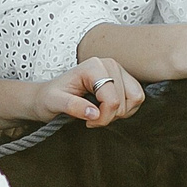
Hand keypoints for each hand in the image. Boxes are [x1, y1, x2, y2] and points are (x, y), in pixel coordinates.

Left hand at [31, 59, 146, 126]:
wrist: (49, 95)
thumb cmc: (50, 98)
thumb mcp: (54, 103)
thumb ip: (72, 106)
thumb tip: (94, 113)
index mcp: (93, 66)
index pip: (112, 99)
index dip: (103, 118)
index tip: (88, 122)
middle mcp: (109, 64)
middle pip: (125, 101)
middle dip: (110, 116)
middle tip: (91, 118)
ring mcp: (119, 70)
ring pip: (136, 98)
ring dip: (120, 113)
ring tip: (100, 113)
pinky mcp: (124, 79)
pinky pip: (137, 98)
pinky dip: (126, 109)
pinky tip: (108, 110)